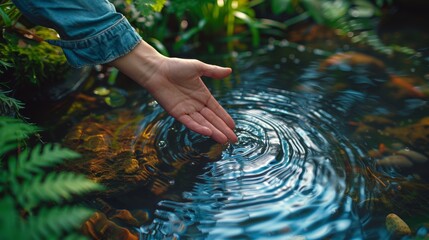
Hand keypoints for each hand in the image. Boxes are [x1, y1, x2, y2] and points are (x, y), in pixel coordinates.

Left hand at [111, 41, 237, 143]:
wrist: (156, 70)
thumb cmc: (175, 66)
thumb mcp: (198, 67)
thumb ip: (213, 71)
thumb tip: (230, 70)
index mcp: (203, 95)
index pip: (217, 110)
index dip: (225, 118)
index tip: (233, 127)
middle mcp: (196, 105)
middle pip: (212, 120)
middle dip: (223, 129)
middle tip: (233, 140)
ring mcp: (186, 110)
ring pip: (203, 123)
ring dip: (214, 132)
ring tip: (224, 140)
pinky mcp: (176, 113)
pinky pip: (189, 122)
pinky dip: (198, 127)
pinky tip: (208, 132)